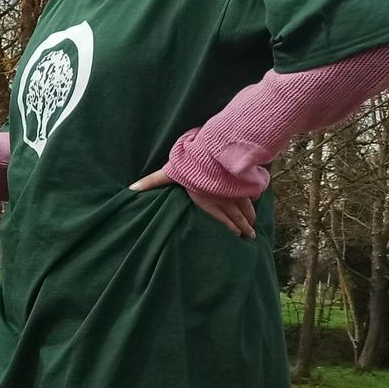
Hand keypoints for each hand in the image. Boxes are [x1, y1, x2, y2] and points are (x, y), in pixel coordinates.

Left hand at [129, 168, 256, 237]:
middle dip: (244, 226)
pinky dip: (254, 197)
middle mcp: (224, 198)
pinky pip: (251, 191)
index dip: (229, 227)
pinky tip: (257, 201)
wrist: (217, 151)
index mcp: (206, 200)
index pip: (220, 218)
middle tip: (251, 236)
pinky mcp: (243, 179)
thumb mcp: (170, 173)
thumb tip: (131, 188)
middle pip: (236, 215)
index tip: (236, 235)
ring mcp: (236, 189)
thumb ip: (152, 181)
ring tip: (255, 226)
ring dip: (250, 216)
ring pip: (246, 205)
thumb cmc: (191, 165)